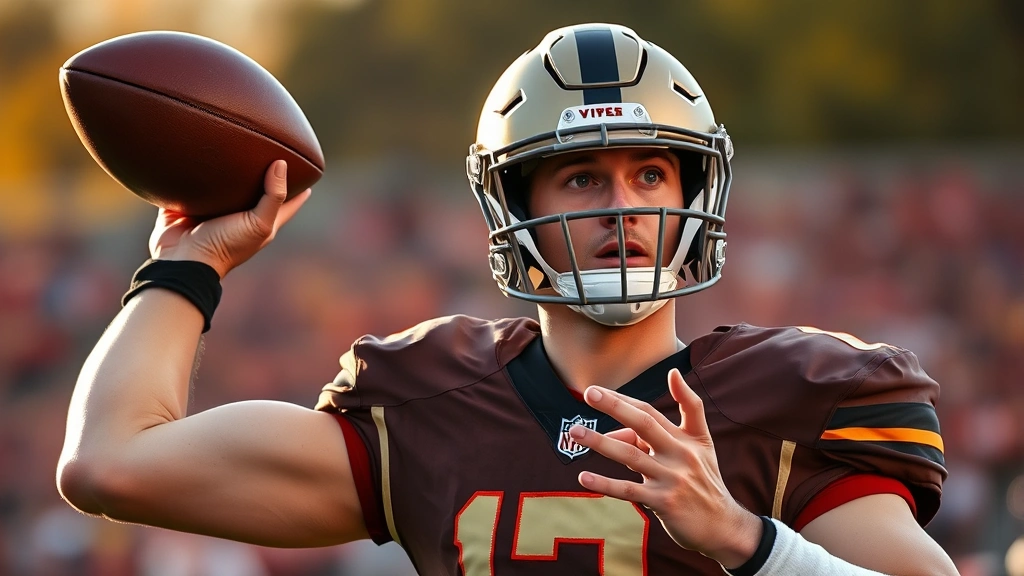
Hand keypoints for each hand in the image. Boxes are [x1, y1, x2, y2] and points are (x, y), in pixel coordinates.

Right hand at [148, 160, 311, 277]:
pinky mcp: (191, 206)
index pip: (287, 203)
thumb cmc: (226, 245)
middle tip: (272, 150)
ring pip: (227, 187)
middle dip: (265, 174)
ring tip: (237, 147)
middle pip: (258, 191)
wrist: (184, 259)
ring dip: (232, 171)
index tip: (307, 171)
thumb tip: (281, 164)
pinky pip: (197, 186)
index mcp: (261, 223)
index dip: (298, 189)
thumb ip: (273, 196)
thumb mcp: (258, 224)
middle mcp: (240, 216)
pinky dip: (200, 174)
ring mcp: (215, 211)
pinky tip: (201, 156)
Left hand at [569, 368, 762, 567]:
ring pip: (631, 454)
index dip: (625, 399)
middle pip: (644, 423)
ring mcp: (672, 477)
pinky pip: (629, 490)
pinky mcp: (664, 502)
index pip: (651, 412)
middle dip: (615, 406)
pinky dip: (605, 483)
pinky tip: (584, 476)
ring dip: (600, 442)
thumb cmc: (703, 483)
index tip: (599, 389)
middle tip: (589, 393)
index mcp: (687, 437)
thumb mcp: (696, 450)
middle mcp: (680, 453)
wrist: (723, 525)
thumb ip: (660, 434)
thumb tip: (617, 430)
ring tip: (574, 432)